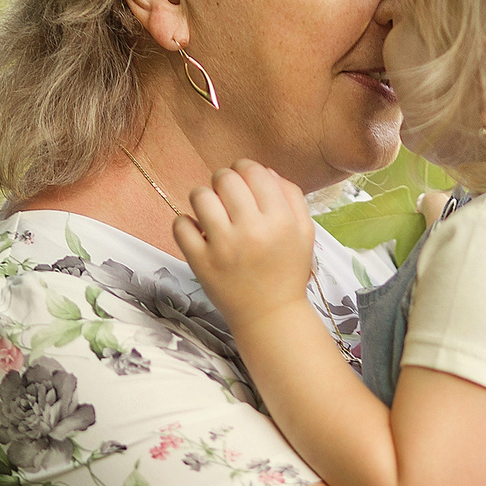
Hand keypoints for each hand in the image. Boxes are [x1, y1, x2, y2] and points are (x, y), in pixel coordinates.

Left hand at [173, 160, 316, 324]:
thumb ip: (291, 196)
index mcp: (280, 221)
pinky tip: (199, 232)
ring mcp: (223, 247)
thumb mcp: (304, 232)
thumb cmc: (287, 272)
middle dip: (224, 181)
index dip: (246, 170)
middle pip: (225, 179)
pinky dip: (186, 223)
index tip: (244, 182)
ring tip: (212, 212)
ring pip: (200, 196)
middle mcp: (252, 231)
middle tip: (227, 197)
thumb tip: (265, 170)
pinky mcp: (201, 263)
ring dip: (204, 198)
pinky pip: (180, 225)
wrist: (270, 316)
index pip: (254, 171)